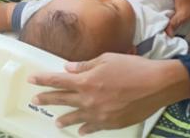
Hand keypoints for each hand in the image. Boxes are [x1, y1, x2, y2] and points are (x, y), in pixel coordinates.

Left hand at [29, 53, 189, 134]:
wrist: (156, 85)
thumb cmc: (132, 67)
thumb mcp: (107, 59)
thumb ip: (85, 65)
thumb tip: (69, 67)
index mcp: (86, 80)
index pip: (58, 80)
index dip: (43, 80)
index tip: (32, 79)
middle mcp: (89, 99)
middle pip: (62, 100)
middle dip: (47, 99)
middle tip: (35, 101)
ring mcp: (99, 113)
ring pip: (75, 117)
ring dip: (63, 119)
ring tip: (56, 122)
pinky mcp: (110, 123)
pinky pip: (92, 128)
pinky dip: (84, 129)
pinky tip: (80, 131)